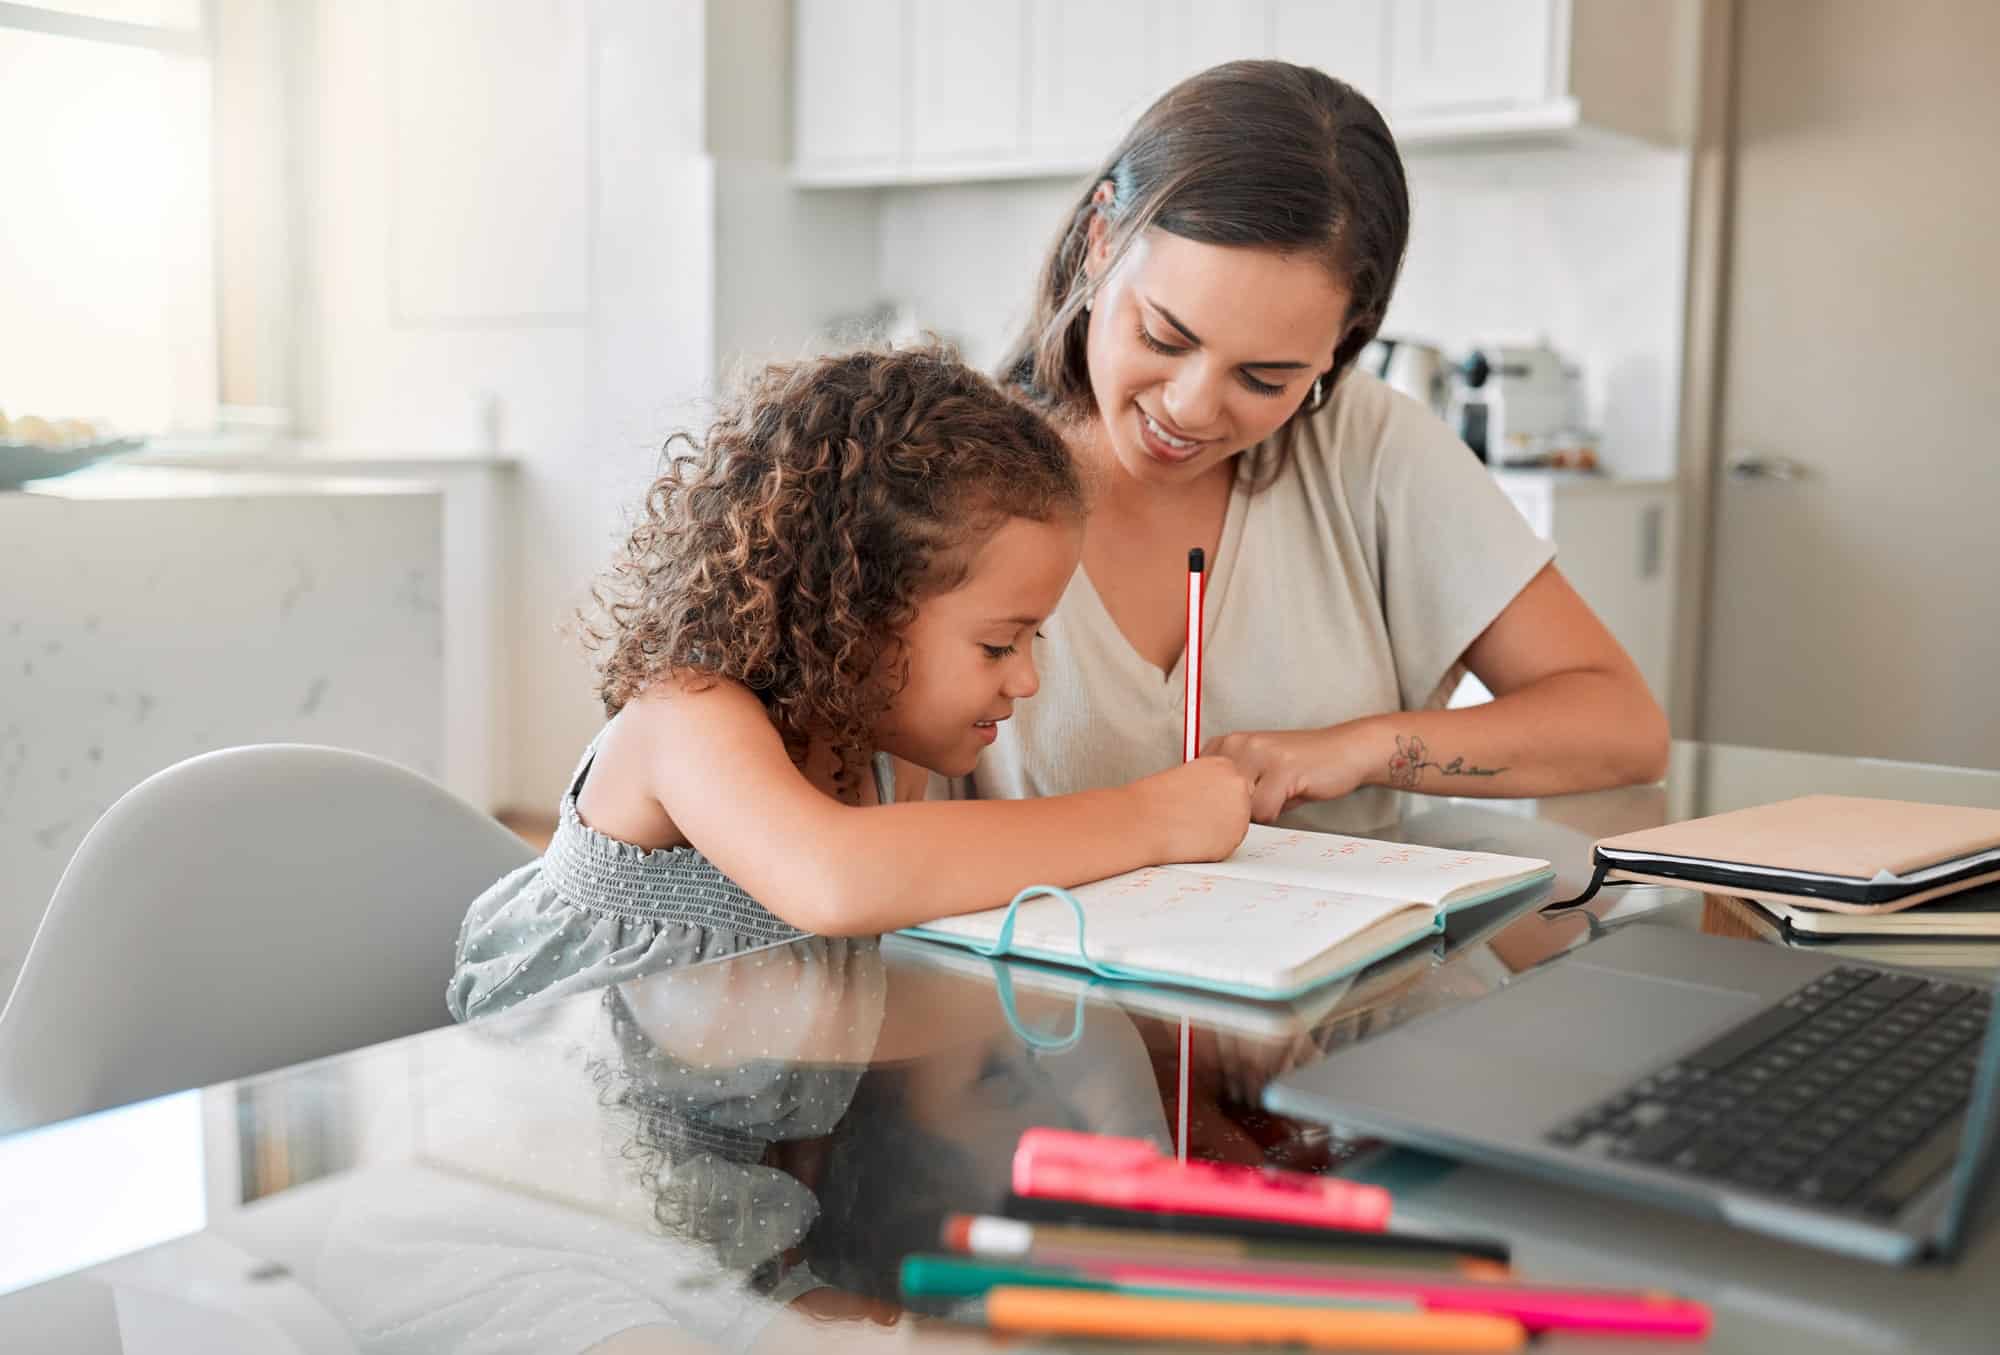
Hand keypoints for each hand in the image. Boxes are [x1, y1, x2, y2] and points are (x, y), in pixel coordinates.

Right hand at [1131, 755, 1250, 862]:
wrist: (1144, 820)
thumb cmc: (1156, 800)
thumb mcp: (1188, 775)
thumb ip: (1211, 783)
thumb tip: (1217, 797)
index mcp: (1225, 765)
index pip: (1233, 784)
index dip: (1215, 796)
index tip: (1199, 801)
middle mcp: (1238, 786)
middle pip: (1240, 804)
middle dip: (1221, 812)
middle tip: (1194, 815)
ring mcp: (1239, 813)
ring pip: (1234, 826)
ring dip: (1218, 829)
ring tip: (1190, 824)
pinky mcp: (1233, 839)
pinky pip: (1227, 845)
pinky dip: (1212, 846)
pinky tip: (1193, 837)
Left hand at [1201, 727, 1363, 822]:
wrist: (1345, 751)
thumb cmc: (1300, 768)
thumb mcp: (1258, 773)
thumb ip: (1232, 789)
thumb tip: (1205, 818)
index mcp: (1227, 743)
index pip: (1196, 783)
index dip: (1211, 805)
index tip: (1225, 812)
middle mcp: (1238, 744)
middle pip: (1214, 798)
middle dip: (1230, 813)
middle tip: (1257, 809)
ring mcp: (1259, 754)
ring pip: (1238, 806)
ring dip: (1257, 814)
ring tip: (1277, 798)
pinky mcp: (1281, 768)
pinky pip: (1263, 810)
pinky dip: (1276, 814)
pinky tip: (1291, 796)